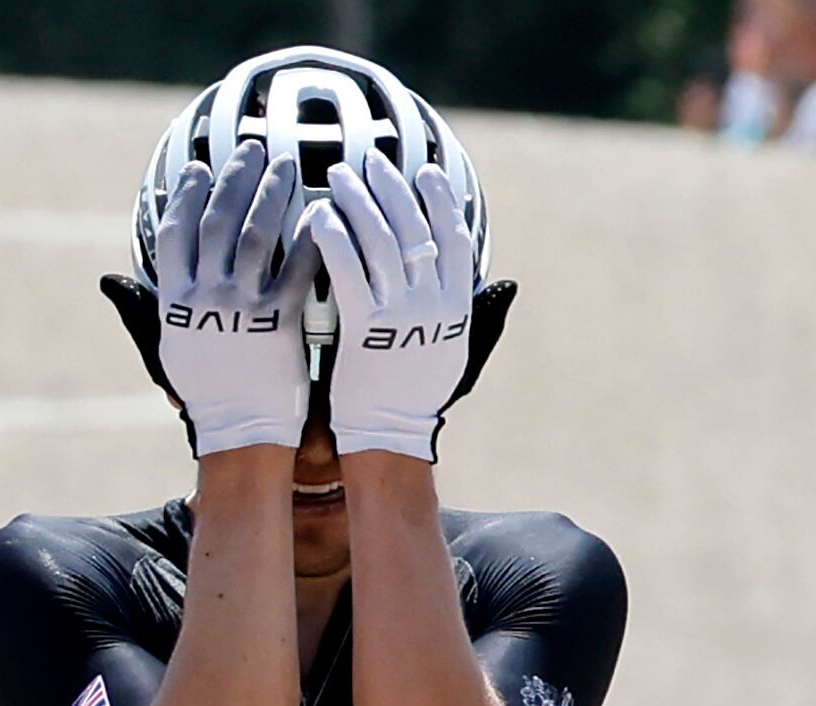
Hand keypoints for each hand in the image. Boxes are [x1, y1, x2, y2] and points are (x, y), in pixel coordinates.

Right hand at [100, 141, 313, 456]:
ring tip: (284, 166)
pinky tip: (319, 213)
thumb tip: (110, 280)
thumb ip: (143, 308)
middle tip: (252, 150)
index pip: (176, 233)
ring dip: (271, 194)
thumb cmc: (204, 390)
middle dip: (234, 179)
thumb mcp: (165, 347)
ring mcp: (241, 309)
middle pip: (218, 222)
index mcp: (174, 302)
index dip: (185, 196)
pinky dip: (309, 238)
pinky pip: (296, 269)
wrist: (240, 430)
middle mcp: (204, 300)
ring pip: (258, 235)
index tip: (197, 168)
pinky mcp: (278, 322)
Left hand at [295, 152, 513, 461]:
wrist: (388, 436)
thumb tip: (496, 281)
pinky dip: (335, 237)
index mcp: (457, 304)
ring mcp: (402, 314)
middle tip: (368, 160)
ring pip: (382, 240)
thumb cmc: (411, 393)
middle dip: (391, 187)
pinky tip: (319, 215)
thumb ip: (464, 308)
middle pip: (415, 227)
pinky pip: (349, 270)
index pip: (453, 236)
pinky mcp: (366, 327)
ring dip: (359, 200)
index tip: (424, 170)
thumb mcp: (451, 348)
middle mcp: (434, 303)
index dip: (439, 199)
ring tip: (339, 175)